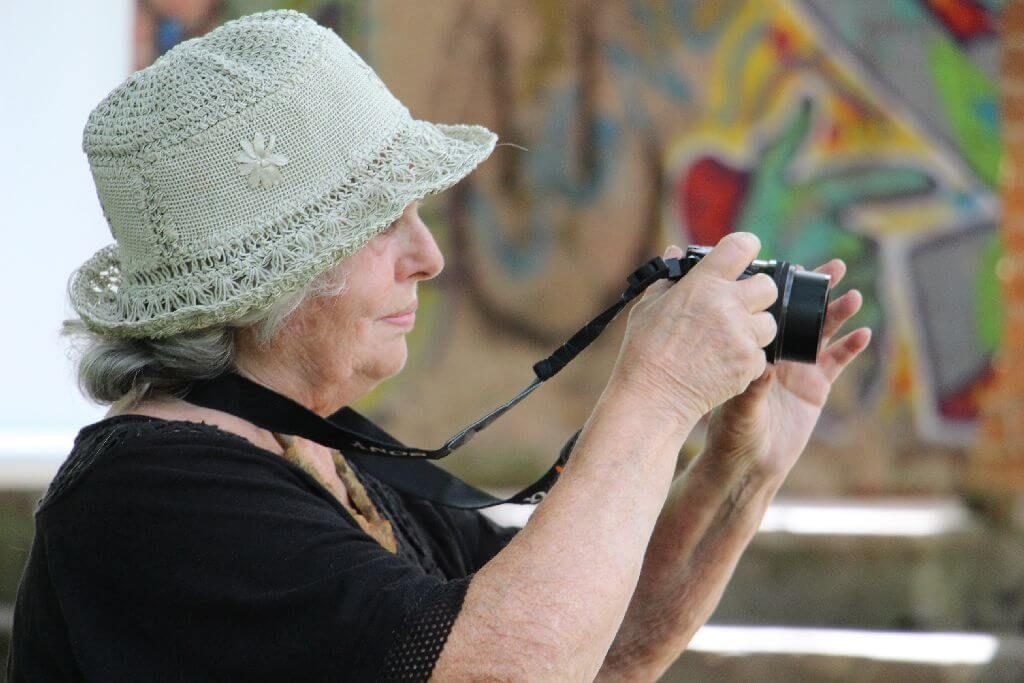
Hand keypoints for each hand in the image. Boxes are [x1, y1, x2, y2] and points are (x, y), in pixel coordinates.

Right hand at [611, 233, 779, 425]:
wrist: (652, 395)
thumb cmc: (644, 349)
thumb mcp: (648, 305)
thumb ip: (668, 277)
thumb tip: (675, 253)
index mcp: (704, 282)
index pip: (743, 246)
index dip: (746, 248)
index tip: (743, 256)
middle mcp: (729, 304)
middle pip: (768, 286)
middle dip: (756, 294)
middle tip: (737, 306)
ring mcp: (742, 335)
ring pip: (769, 323)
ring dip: (754, 328)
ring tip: (728, 339)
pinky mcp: (750, 363)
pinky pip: (762, 354)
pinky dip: (747, 359)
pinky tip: (723, 363)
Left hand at [703, 258, 870, 481]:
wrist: (749, 463)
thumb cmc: (731, 432)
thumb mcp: (738, 407)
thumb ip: (753, 386)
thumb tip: (764, 363)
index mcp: (754, 348)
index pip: (771, 310)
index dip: (785, 288)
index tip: (798, 266)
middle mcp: (777, 352)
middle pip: (801, 313)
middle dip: (818, 289)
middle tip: (836, 266)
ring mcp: (798, 367)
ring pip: (822, 332)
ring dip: (839, 314)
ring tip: (854, 296)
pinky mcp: (816, 387)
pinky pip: (837, 361)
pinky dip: (851, 347)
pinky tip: (864, 334)